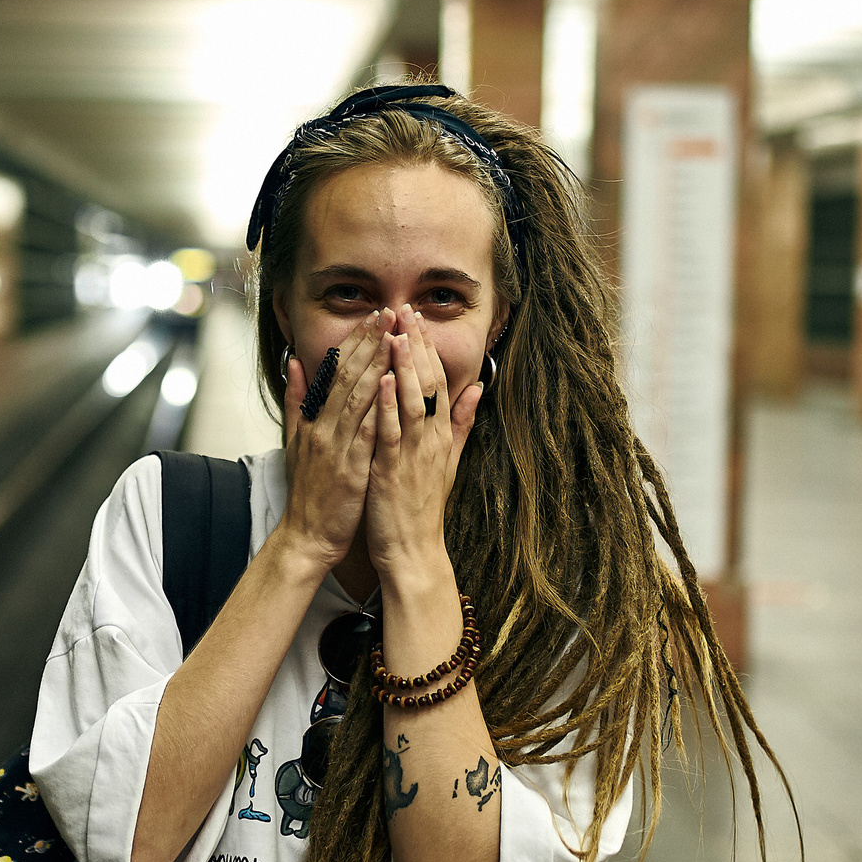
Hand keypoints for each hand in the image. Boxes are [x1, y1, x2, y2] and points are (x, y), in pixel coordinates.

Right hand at [277, 308, 393, 573]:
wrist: (305, 536)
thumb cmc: (308, 491)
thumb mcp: (294, 441)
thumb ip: (297, 400)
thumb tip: (294, 362)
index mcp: (314, 420)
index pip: (336, 371)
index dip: (356, 341)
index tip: (374, 315)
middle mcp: (324, 427)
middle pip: (348, 376)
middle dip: (369, 342)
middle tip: (388, 311)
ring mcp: (336, 447)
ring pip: (357, 397)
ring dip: (376, 364)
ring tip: (394, 336)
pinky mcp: (350, 467)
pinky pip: (366, 432)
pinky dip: (378, 407)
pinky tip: (392, 386)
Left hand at [362, 305, 483, 584]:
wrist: (414, 551)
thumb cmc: (422, 506)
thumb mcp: (447, 460)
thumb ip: (460, 423)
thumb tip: (477, 389)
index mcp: (440, 435)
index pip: (438, 381)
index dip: (428, 348)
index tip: (417, 319)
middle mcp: (432, 439)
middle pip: (428, 384)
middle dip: (416, 346)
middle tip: (405, 310)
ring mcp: (415, 454)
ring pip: (413, 402)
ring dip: (405, 367)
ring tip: (396, 334)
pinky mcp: (395, 470)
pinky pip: (393, 432)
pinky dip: (390, 405)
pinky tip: (384, 381)